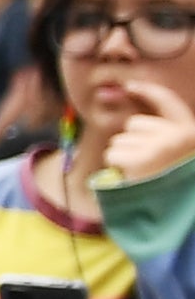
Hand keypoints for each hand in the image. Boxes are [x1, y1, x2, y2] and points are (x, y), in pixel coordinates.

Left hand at [89, 74, 194, 190]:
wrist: (177, 213)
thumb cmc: (171, 181)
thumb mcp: (175, 152)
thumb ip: (159, 131)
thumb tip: (121, 93)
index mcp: (190, 132)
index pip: (168, 101)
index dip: (148, 91)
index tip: (130, 86)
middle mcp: (179, 136)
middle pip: (134, 124)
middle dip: (133, 141)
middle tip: (146, 164)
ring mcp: (160, 147)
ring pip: (120, 140)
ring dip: (123, 156)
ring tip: (140, 172)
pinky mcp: (141, 160)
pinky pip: (113, 153)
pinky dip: (116, 166)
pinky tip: (130, 176)